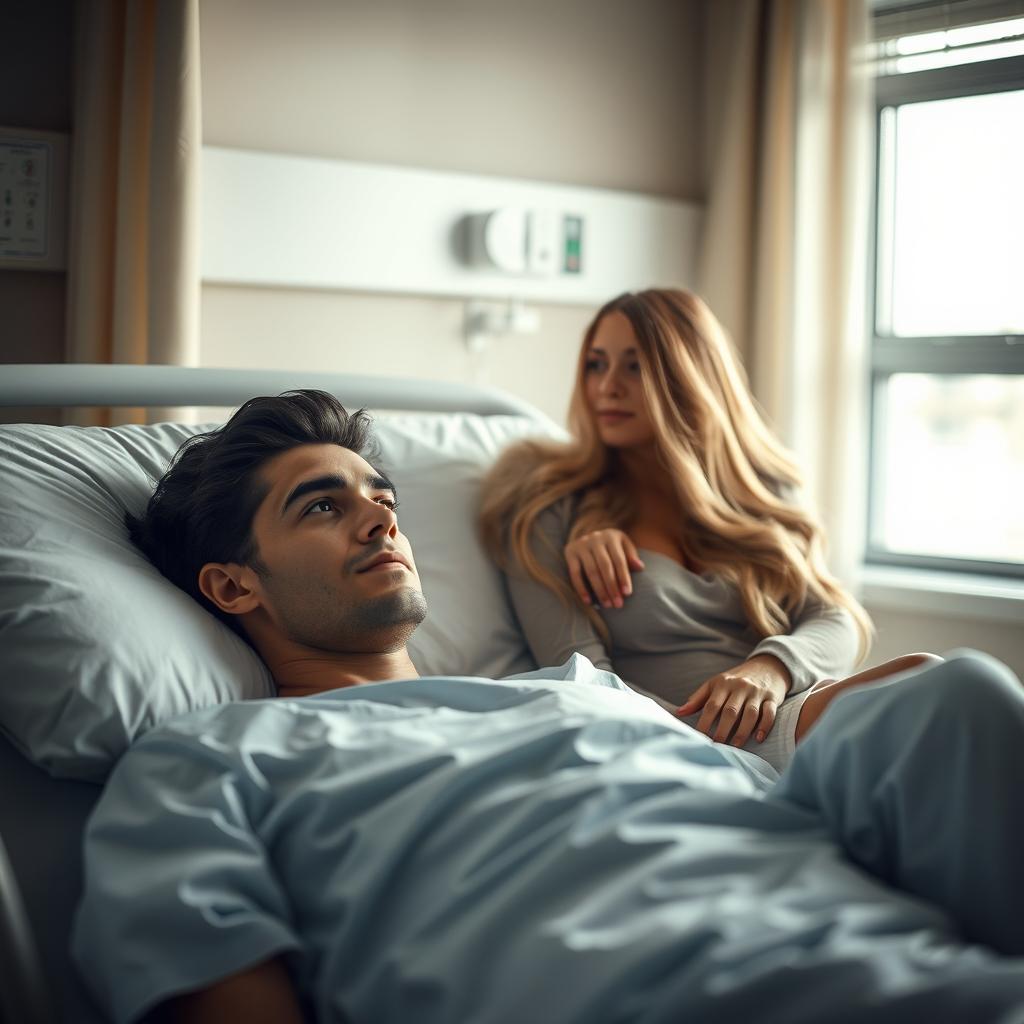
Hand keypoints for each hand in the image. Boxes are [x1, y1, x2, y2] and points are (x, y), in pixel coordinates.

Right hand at [564, 528, 643, 607]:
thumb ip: (631, 556)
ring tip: (607, 605)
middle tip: (618, 604)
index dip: (623, 577)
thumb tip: (640, 567)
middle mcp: (595, 538)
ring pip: (591, 571)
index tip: (627, 594)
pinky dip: (581, 589)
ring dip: (600, 590)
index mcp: (611, 536)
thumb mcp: (623, 546)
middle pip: (605, 566)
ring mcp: (581, 545)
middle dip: (612, 587)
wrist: (588, 538)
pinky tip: (588, 601)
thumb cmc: (611, 546)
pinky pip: (575, 573)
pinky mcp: (570, 552)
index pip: (619, 559)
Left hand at [674, 655, 791, 746]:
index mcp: (723, 684)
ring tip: (735, 746)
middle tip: (717, 746)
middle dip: (722, 730)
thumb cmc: (735, 680)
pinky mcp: (773, 698)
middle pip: (730, 711)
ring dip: (742, 731)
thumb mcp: (715, 684)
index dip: (704, 722)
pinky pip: (769, 713)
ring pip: (750, 713)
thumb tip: (679, 712)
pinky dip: (765, 726)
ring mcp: (757, 692)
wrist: (767, 666)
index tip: (698, 737)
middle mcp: (740, 687)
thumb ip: (698, 698)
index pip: (712, 705)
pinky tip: (758, 738)